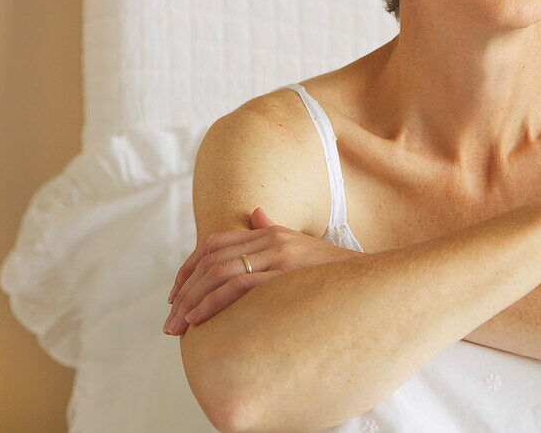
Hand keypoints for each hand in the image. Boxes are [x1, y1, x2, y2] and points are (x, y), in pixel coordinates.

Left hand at [163, 208, 362, 335]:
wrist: (370, 280)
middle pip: (211, 258)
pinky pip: (239, 284)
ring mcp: (279, 253)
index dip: (189, 269)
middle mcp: (271, 237)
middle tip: (169, 320)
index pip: (215, 244)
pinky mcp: (285, 271)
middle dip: (185, 290)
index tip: (175, 296)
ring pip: (220, 272)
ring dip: (193, 301)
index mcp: (270, 231)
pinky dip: (214, 302)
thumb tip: (257, 215)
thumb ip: (275, 233)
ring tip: (179, 326)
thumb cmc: (334, 273)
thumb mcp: (302, 248)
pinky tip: (201, 319)